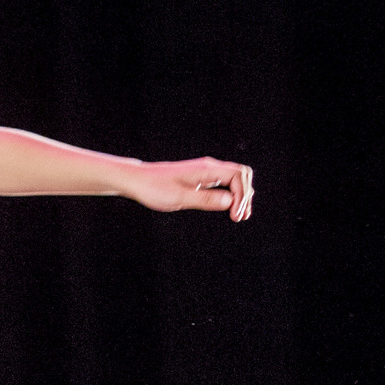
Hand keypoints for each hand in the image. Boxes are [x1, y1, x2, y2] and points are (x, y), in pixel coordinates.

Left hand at [128, 158, 253, 221]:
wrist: (138, 180)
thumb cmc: (155, 188)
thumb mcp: (179, 197)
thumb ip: (205, 199)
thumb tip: (230, 201)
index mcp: (206, 169)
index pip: (238, 176)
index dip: (242, 196)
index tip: (235, 216)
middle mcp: (209, 167)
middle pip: (242, 174)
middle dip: (246, 195)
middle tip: (240, 217)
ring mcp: (206, 171)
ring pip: (235, 178)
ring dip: (241, 196)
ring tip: (239, 216)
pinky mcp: (202, 178)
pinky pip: (225, 182)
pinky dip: (232, 195)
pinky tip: (230, 208)